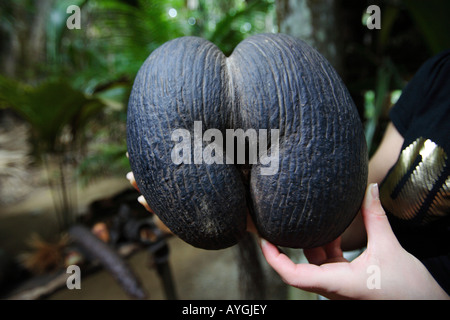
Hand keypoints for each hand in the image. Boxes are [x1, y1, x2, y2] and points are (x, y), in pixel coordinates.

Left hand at [260, 183, 448, 299]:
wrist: (426, 308)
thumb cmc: (409, 290)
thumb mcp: (389, 249)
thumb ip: (375, 218)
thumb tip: (369, 189)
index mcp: (337, 284)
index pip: (293, 276)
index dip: (273, 259)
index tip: (263, 240)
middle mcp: (333, 287)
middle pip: (299, 266)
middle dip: (286, 245)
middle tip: (274, 223)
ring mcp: (339, 285)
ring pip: (315, 262)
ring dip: (312, 240)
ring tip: (305, 218)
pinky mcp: (348, 281)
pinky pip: (329, 262)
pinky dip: (328, 245)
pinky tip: (332, 228)